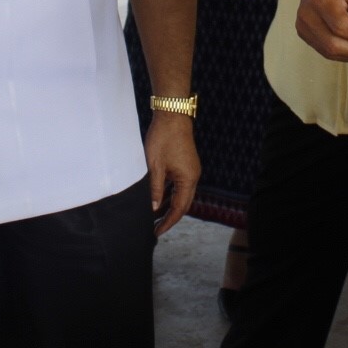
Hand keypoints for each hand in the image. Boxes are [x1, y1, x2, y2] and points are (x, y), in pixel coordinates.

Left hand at [145, 112, 199, 235]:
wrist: (172, 115)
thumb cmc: (163, 139)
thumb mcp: (155, 166)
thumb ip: (155, 189)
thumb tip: (154, 208)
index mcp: (188, 179)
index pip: (179, 208)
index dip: (168, 222)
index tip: (157, 232)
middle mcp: (193, 176)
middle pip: (184, 204)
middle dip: (170, 217)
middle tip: (155, 229)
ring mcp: (191, 170)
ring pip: (182, 195)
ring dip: (170, 206)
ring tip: (155, 217)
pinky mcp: (186, 164)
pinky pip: (180, 185)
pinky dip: (171, 194)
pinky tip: (160, 199)